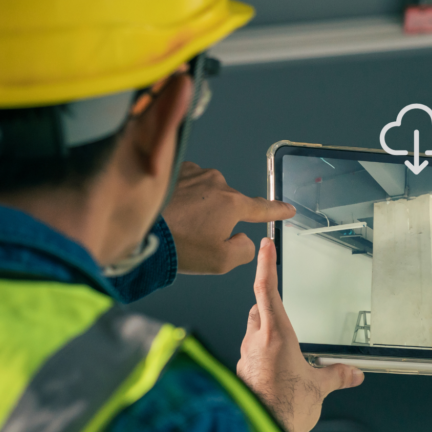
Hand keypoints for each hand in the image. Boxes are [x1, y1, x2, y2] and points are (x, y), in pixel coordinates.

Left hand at [162, 162, 295, 274]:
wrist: (142, 228)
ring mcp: (196, 174)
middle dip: (219, 219)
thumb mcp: (221, 261)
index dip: (277, 210)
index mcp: (233, 204)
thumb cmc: (179, 246)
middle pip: (229, 203)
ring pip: (208, 193)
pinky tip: (172, 210)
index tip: (288, 209)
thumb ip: (244, 250)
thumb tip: (243, 238)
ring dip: (200, 206)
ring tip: (180, 224)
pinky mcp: (177, 170)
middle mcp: (217, 183)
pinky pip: (189, 184)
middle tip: (197, 237)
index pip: (262, 208)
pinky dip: (184, 196)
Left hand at [236, 237, 363, 431]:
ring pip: (250, 332)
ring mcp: (245, 357)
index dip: (265, 264)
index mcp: (276, 335)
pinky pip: (249, 356)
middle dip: (265, 303)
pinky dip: (260, 355)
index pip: (266, 289)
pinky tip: (272, 369)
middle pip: (256, 309)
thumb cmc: (285, 408)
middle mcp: (256, 342)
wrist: (261, 431)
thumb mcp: (318, 389)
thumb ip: (335, 376)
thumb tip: (351, 373)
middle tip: (275, 301)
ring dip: (262, 331)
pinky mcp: (242, 373)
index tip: (265, 247)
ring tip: (280, 344)